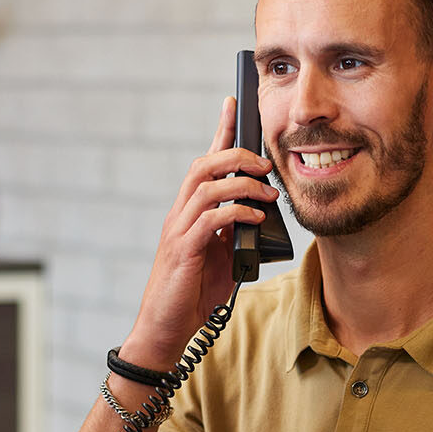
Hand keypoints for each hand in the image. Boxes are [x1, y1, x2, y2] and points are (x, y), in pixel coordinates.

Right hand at [120, 96, 276, 370]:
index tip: (234, 102)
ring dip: (242, 183)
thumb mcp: (223, 258)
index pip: (205, 161)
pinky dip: (236, 213)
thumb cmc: (193, 294)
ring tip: (267, 194)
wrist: (165, 329)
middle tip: (266, 163)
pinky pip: (210, 219)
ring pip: (206, 185)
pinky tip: (254, 220)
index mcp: (190, 211)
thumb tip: (264, 218)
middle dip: (237, 154)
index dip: (219, 130)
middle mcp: (180, 213)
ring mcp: (178, 230)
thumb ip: (237, 234)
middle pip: (204, 164)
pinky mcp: (182, 250)